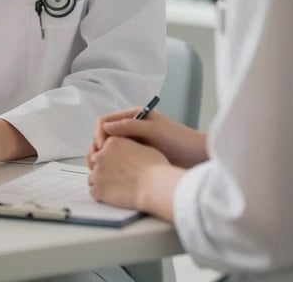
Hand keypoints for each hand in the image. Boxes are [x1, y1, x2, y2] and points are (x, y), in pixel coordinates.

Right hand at [87, 107, 206, 169]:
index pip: (106, 121)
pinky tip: (112, 175)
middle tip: (95, 162)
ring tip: (100, 170)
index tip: (100, 148)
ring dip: (103, 157)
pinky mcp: (138, 156)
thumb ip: (130, 126)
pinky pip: (119, 158)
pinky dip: (112, 164)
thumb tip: (105, 127)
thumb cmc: (179, 140)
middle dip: (98, 147)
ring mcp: (134, 142)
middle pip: (105, 135)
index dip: (99, 133)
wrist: (197, 157)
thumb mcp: (154, 130)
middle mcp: (131, 127)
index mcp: (134, 116)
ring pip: (110, 148)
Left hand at [88, 135, 183, 222]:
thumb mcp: (142, 147)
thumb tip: (128, 152)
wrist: (154, 185)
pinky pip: (93, 192)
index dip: (109, 157)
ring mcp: (98, 173)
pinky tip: (112, 196)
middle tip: (115, 176)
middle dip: (103, 169)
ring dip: (101, 182)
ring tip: (114, 187)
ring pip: (92, 177)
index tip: (116, 164)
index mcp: (112, 142)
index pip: (102, 148)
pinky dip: (100, 195)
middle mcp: (101, 155)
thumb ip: (128, 146)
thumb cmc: (155, 168)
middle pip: (95, 162)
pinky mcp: (98, 190)